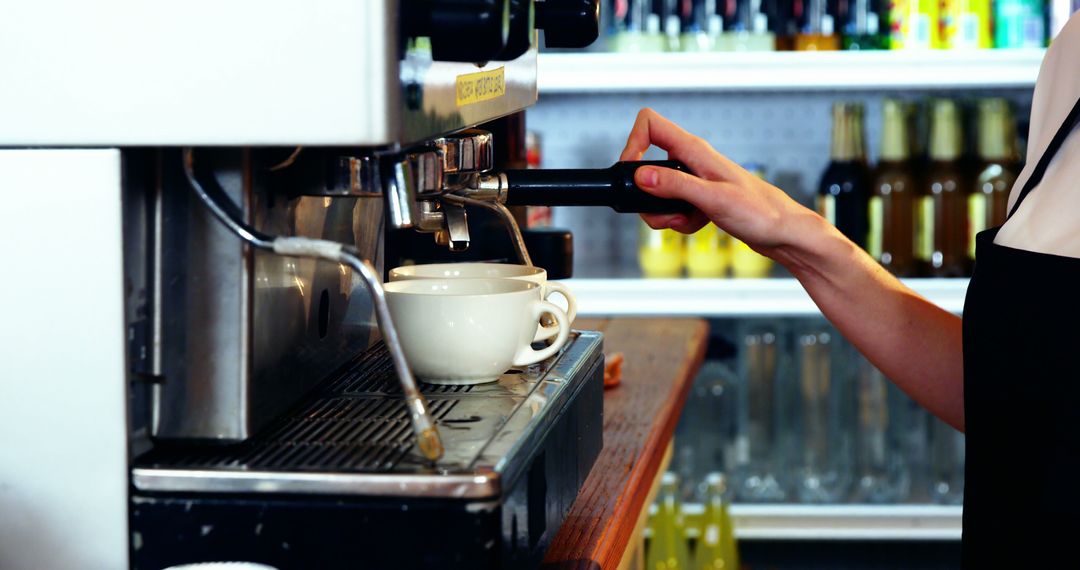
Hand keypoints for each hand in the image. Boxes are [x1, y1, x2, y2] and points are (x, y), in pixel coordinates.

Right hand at [620, 108, 819, 256]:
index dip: (633, 143)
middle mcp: (692, 161)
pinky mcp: (700, 198)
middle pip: (648, 165)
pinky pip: (674, 207)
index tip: (631, 172)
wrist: (783, 232)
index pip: (651, 124)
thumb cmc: (760, 212)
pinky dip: (679, 220)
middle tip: (660, 211)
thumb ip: (675, 186)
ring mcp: (695, 179)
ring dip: (662, 211)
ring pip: (658, 190)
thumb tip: (641, 176)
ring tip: (684, 221)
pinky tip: (698, 224)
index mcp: (695, 151)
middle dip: (646, 194)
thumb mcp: (712, 199)